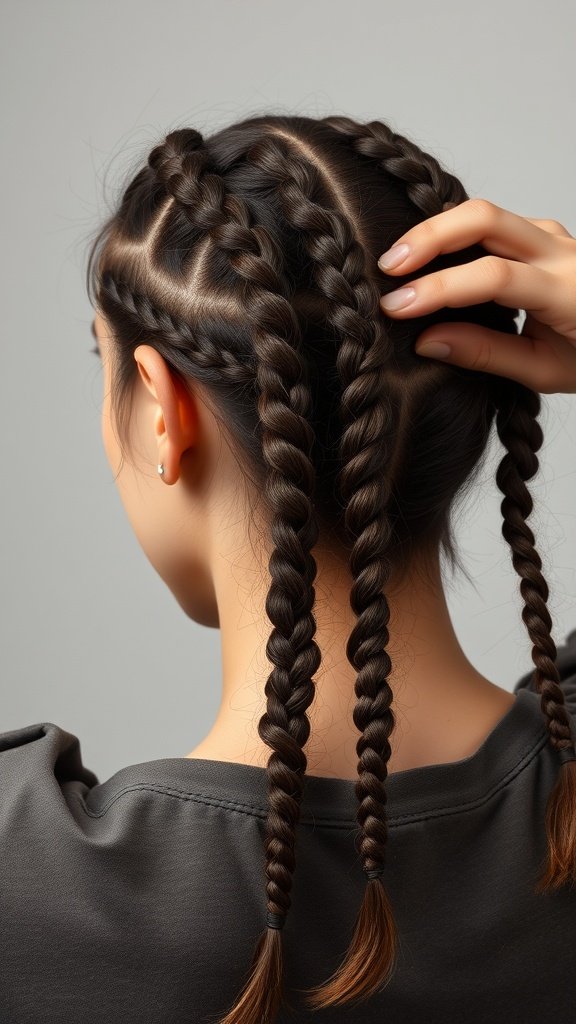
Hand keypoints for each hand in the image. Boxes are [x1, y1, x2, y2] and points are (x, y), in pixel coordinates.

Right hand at [377, 198, 575, 394]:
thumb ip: (487, 355)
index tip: (396, 309)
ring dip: (436, 231)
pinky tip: (427, 259)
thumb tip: (426, 341)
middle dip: (429, 238)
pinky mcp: (542, 232)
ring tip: (397, 263)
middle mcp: (561, 251)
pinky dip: (454, 235)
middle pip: (485, 219)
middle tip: (388, 268)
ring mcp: (552, 234)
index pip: (493, 277)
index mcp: (568, 291)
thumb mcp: (544, 371)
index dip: (439, 289)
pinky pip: (492, 223)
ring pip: (485, 212)